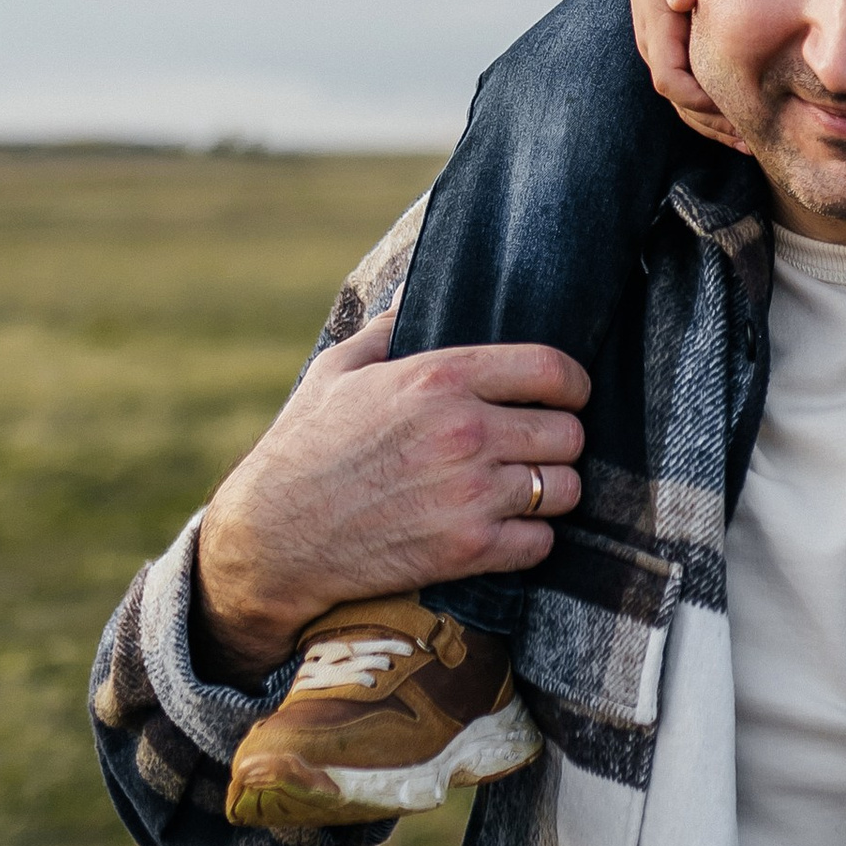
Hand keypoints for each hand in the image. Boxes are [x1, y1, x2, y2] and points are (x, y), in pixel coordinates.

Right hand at [193, 325, 588, 684]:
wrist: (273, 538)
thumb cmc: (304, 448)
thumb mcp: (337, 371)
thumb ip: (387, 328)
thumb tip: (412, 293)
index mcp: (439, 379)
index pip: (552, 369)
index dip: (572, 383)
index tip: (567, 394)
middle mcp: (465, 433)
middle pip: (569, 433)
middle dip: (559, 439)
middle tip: (538, 447)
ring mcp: (470, 495)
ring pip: (564, 489)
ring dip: (552, 490)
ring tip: (528, 488)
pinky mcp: (467, 551)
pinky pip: (541, 543)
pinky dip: (532, 538)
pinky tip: (508, 529)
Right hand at [623, 0, 739, 140]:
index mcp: (656, 32)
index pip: (669, 79)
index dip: (698, 99)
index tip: (729, 108)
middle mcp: (657, 52)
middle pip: (680, 102)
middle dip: (713, 124)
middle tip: (751, 138)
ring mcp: (665, 57)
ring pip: (684, 106)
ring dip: (714, 128)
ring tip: (750, 144)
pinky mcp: (677, 59)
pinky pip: (691, 97)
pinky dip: (713, 116)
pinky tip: (740, 127)